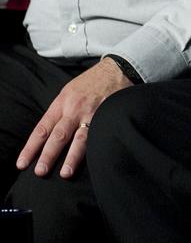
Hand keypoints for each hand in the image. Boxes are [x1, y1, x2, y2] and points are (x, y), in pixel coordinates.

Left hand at [16, 58, 132, 178]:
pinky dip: (96, 149)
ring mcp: (93, 114)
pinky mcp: (108, 117)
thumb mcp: (69, 92)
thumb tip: (49, 135)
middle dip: (48, 154)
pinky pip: (100, 136)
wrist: (116, 69)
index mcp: (62, 103)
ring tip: (65, 173)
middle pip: (59, 135)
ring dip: (72, 157)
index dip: (31, 147)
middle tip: (40, 171)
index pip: (43, 128)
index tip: (22, 163)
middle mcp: (74, 109)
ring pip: (80, 138)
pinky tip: (95, 161)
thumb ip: (60, 112)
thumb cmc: (90, 83)